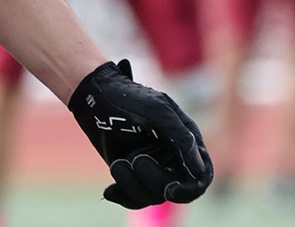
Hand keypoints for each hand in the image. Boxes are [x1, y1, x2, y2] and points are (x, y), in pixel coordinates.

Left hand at [69, 59, 212, 208]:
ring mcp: (153, 167)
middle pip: (175, 191)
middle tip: (135, 161)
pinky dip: (122, 196)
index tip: (171, 190)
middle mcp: (173, 158)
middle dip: (154, 182)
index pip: (200, 176)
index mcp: (187, 142)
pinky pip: (134, 197)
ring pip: (152, 196)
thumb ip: (181, 137)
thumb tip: (199, 170)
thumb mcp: (157, 111)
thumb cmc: (128, 99)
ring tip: (118, 164)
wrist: (94, 97)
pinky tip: (110, 191)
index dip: (189, 189)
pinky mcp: (132, 174)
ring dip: (132, 184)